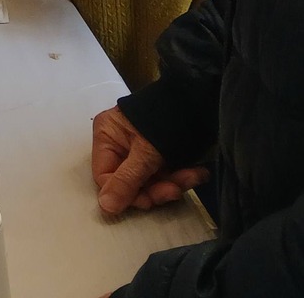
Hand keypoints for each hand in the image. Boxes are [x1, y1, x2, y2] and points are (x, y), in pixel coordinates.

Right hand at [91, 106, 207, 215]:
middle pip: (130, 182)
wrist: (198, 97)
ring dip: (174, 183)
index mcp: (107, 135)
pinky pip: (165, 173)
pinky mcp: (160, 153)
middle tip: (176, 189)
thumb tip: (105, 207)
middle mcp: (120, 143)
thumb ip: (127, 180)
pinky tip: (198, 172)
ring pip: (151, 181)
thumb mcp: (146, 152)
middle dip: (156, 188)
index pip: (105, 177)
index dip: (126, 194)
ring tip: (195, 176)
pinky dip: (181, 176)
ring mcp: (140, 148)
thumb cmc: (165, 119)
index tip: (149, 200)